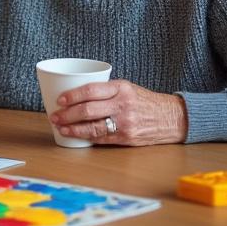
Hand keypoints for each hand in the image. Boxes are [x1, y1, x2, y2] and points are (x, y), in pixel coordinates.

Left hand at [51, 79, 187, 145]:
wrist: (172, 118)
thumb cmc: (144, 101)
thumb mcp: (128, 88)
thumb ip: (106, 90)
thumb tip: (75, 96)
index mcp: (121, 88)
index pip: (91, 90)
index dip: (72, 96)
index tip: (59, 100)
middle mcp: (123, 105)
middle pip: (88, 110)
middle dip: (67, 114)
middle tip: (54, 116)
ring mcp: (125, 123)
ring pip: (92, 127)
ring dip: (73, 128)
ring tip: (61, 127)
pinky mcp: (126, 138)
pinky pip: (101, 138)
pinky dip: (86, 137)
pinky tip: (76, 135)